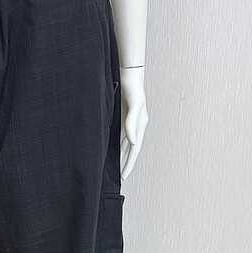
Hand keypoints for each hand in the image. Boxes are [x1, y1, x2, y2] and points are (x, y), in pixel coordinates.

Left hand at [119, 65, 148, 180]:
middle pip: (130, 150)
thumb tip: (132, 142)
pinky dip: (116, 145)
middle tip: (118, 178)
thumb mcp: (134, 105)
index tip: (123, 177)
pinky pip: (119, 136)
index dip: (129, 164)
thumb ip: (132, 123)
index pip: (134, 150)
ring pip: (124, 144)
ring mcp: (129, 122)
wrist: (128, 74)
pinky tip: (110, 151)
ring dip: (120, 156)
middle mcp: (136, 126)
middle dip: (125, 164)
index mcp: (140, 125)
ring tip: (114, 169)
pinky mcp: (122, 118)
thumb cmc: (133, 88)